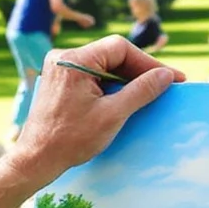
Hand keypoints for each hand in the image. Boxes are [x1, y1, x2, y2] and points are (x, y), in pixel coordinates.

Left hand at [12, 35, 177, 184]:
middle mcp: (63, 57)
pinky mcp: (60, 81)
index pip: (120, 48)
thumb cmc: (70, 139)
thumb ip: (141, 91)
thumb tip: (166, 75)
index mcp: (73, 60)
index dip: (148, 62)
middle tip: (165, 84)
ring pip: (103, 65)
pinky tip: (126, 97)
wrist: (37, 159)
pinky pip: (92, 75)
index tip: (171, 77)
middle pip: (111, 55)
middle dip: (139, 70)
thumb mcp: (113, 114)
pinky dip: (110, 84)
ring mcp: (60, 68)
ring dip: (126, 78)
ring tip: (149, 92)